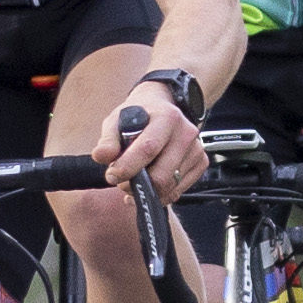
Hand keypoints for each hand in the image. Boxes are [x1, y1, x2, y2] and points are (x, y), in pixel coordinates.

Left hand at [98, 85, 207, 202]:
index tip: (112, 175)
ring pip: (170, 187)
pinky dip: (160, 195)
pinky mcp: (201, 163)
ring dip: (147, 192)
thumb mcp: (117, 120)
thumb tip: (101, 157)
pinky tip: (149, 187)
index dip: (128, 167)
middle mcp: (186, 133)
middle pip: (162, 175)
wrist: (162, 107)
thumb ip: (108, 140)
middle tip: (122, 182)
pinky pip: (178, 191)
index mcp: (166, 117)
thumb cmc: (138, 116)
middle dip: (137, 185)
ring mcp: (196, 149)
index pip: (148, 149)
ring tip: (134, 181)